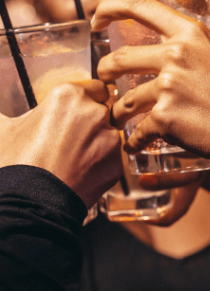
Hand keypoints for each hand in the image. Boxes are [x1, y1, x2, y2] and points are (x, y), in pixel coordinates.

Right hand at [0, 80, 120, 206]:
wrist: (30, 202)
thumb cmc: (15, 164)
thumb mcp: (3, 129)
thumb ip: (5, 114)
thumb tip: (0, 115)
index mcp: (69, 96)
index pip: (94, 87)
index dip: (85, 100)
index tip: (75, 112)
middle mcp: (95, 113)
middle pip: (103, 111)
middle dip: (90, 122)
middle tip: (68, 138)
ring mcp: (110, 139)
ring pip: (109, 134)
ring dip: (96, 142)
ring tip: (71, 158)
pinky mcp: (117, 163)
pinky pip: (112, 157)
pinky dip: (100, 163)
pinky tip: (79, 171)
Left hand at [92, 0, 209, 179]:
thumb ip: (192, 50)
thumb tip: (166, 50)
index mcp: (191, 32)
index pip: (136, 4)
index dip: (107, 9)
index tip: (97, 20)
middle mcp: (177, 54)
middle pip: (118, 58)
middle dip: (105, 73)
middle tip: (107, 82)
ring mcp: (169, 85)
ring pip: (123, 100)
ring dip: (118, 113)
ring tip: (122, 120)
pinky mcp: (164, 116)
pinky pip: (137, 130)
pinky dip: (136, 140)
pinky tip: (140, 144)